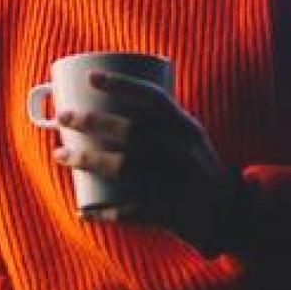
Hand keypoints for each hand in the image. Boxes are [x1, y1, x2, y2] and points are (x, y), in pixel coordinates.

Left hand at [54, 70, 241, 256]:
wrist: (229, 212)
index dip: (122, 84)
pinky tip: (82, 210)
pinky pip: (130, 211)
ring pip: (123, 167)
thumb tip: (106, 100)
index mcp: (187, 128)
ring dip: (86, 160)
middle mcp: (183, 151)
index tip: (91, 77)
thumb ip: (158, 119)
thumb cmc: (197, 166)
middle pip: (130, 131)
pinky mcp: (169, 212)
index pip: (154, 98)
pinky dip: (103, 212)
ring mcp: (176, 182)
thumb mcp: (189, 137)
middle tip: (63, 116)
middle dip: (91, 121)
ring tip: (60, 154)